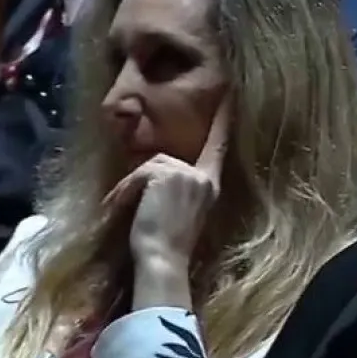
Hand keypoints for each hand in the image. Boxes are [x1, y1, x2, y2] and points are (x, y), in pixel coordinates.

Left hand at [104, 100, 228, 274]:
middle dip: (142, 182)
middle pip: (164, 161)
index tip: (230, 98)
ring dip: (131, 188)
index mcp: (210, 187)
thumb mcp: (179, 212)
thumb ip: (177, 188)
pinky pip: (138, 173)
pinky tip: (126, 208)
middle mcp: (204, 177)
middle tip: (127, 207)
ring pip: (149, 167)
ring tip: (127, 212)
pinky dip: (126, 191)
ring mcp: (187, 174)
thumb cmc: (167, 246)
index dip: (223, 123)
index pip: (217, 148)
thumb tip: (154, 173)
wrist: (163, 259)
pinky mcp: (168, 173)